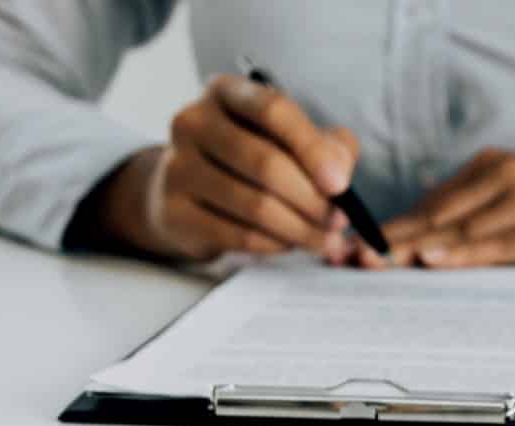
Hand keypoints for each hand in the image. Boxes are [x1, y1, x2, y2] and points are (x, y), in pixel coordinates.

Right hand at [71, 74, 359, 261]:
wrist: (186, 190)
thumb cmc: (250, 157)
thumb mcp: (292, 139)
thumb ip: (328, 146)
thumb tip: (339, 174)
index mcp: (226, 92)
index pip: (273, 110)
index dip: (311, 148)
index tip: (340, 184)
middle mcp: (194, 122)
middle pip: (265, 163)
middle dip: (312, 199)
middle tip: (339, 221)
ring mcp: (178, 167)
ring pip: (255, 205)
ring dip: (300, 228)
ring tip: (325, 239)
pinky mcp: (174, 212)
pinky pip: (238, 235)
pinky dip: (275, 244)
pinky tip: (291, 243)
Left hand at [356, 149, 514, 268]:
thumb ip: (473, 214)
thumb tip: (417, 237)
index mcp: (489, 169)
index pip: (427, 206)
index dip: (384, 230)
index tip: (344, 249)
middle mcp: (505, 176)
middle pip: (435, 216)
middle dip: (388, 241)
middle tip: (346, 259)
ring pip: (462, 228)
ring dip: (417, 249)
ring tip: (377, 264)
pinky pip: (502, 243)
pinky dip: (466, 253)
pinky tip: (437, 262)